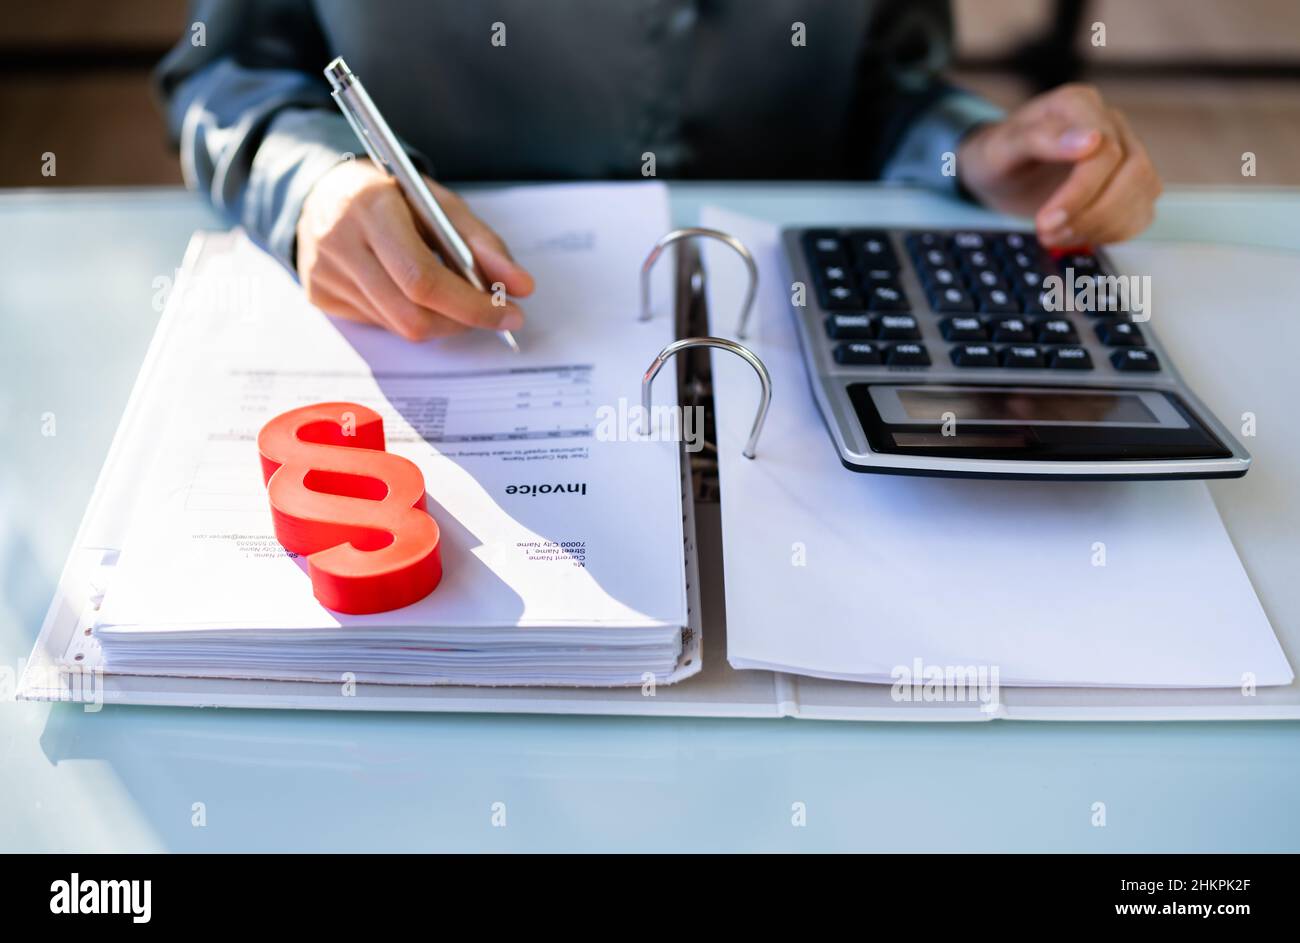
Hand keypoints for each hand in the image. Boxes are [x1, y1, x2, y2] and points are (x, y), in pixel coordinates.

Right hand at [295, 159, 533, 340]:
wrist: (323, 190)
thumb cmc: (390, 195)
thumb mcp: (439, 203)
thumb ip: (482, 243)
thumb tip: (521, 286)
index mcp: (371, 207)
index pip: (423, 279)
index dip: (472, 306)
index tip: (510, 313)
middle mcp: (340, 243)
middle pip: (411, 315)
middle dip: (461, 322)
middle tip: (491, 314)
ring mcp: (324, 273)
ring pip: (399, 325)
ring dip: (440, 320)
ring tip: (452, 295)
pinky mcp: (320, 295)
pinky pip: (380, 324)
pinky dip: (410, 315)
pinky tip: (411, 291)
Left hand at [956, 83, 1161, 246]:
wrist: (999, 173)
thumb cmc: (998, 156)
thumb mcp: (1001, 149)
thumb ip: (1040, 138)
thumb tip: (1090, 140)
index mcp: (1079, 105)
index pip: (1105, 151)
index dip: (1080, 192)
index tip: (1047, 220)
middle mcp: (1110, 124)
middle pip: (1133, 172)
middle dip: (1092, 214)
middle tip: (1048, 233)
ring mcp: (1125, 152)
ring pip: (1143, 192)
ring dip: (1102, 226)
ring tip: (1055, 237)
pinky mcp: (1129, 183)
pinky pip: (1141, 211)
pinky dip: (1112, 233)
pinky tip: (1077, 236)